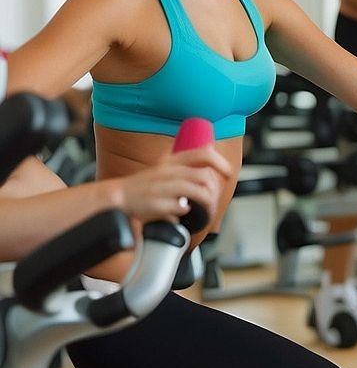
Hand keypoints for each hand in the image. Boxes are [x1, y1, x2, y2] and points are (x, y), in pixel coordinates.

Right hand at [115, 146, 230, 222]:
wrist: (117, 197)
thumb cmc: (142, 186)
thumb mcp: (164, 169)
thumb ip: (184, 170)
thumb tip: (210, 177)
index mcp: (170, 160)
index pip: (202, 153)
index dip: (220, 162)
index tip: (228, 172)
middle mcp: (167, 171)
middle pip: (204, 176)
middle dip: (214, 191)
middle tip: (213, 201)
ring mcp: (161, 187)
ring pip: (197, 191)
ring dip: (206, 204)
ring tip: (205, 211)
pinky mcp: (156, 204)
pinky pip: (182, 207)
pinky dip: (187, 212)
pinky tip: (183, 213)